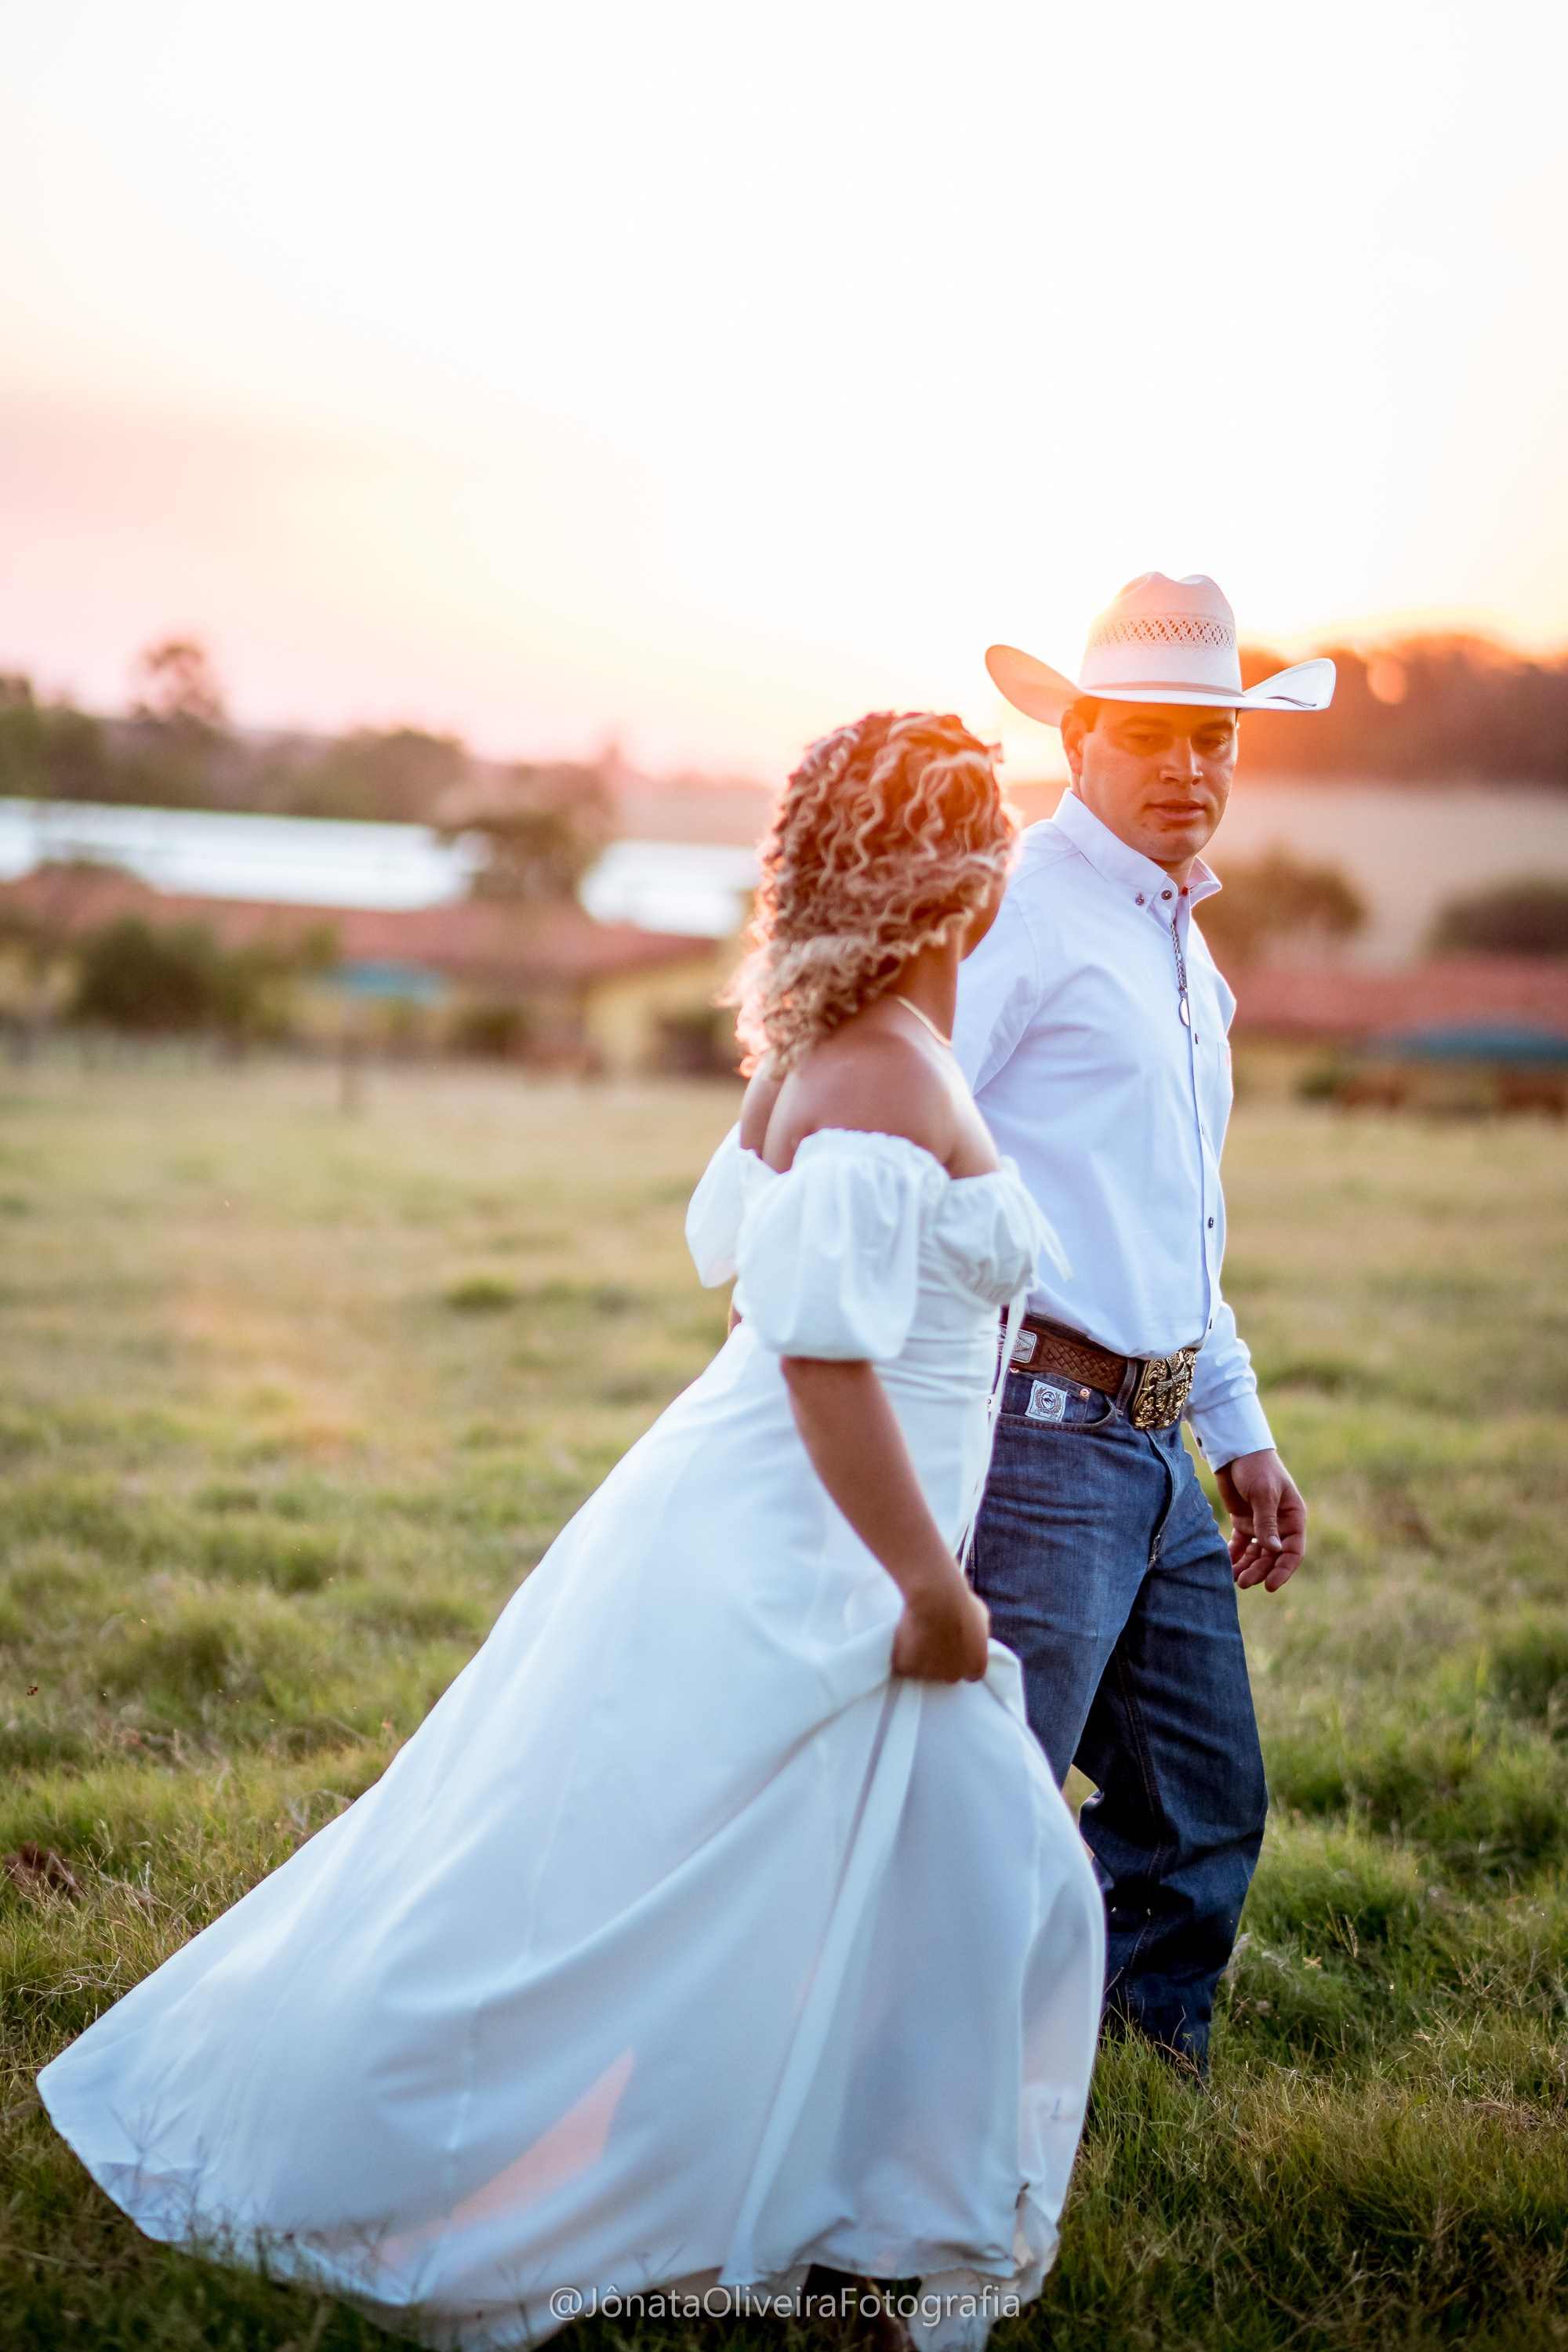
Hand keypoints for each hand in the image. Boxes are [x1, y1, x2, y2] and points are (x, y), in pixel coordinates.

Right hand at [892, 1576, 990, 1681]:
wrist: (936, 1598)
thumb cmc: (961, 1602)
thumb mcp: (981, 1616)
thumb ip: (978, 1634)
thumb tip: (973, 1632)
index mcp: (975, 1665)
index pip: (970, 1673)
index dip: (961, 1660)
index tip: (953, 1647)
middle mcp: (954, 1675)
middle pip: (947, 1673)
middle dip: (941, 1660)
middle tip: (934, 1638)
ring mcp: (930, 1674)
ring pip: (923, 1669)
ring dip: (921, 1656)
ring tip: (918, 1633)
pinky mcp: (908, 1668)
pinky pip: (903, 1664)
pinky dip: (903, 1653)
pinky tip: (906, 1637)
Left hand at [1214, 1448, 1305, 1591]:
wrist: (1235, 1451)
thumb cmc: (1257, 1468)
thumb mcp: (1264, 1493)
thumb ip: (1267, 1522)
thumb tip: (1274, 1550)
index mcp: (1293, 1517)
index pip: (1293, 1551)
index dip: (1283, 1570)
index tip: (1270, 1586)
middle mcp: (1280, 1524)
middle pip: (1272, 1556)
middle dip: (1260, 1571)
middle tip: (1243, 1583)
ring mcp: (1261, 1524)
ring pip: (1257, 1554)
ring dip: (1247, 1567)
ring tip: (1234, 1579)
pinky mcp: (1243, 1521)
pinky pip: (1241, 1545)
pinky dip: (1235, 1555)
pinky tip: (1227, 1565)